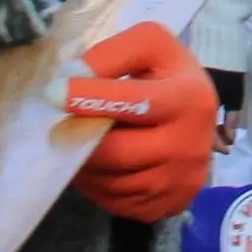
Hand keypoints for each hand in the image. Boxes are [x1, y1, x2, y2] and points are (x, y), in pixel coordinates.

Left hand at [63, 23, 219, 222]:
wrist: (198, 117)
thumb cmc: (165, 76)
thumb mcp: (150, 47)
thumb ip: (113, 55)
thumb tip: (73, 77)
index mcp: (188, 98)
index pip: (135, 102)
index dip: (91, 99)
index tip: (53, 93)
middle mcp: (190, 144)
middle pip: (117, 152)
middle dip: (82, 139)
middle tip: (61, 127)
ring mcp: (181, 179)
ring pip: (113, 182)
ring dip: (86, 164)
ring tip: (82, 143)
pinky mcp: (170, 204)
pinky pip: (118, 202)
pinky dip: (97, 185)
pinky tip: (98, 165)